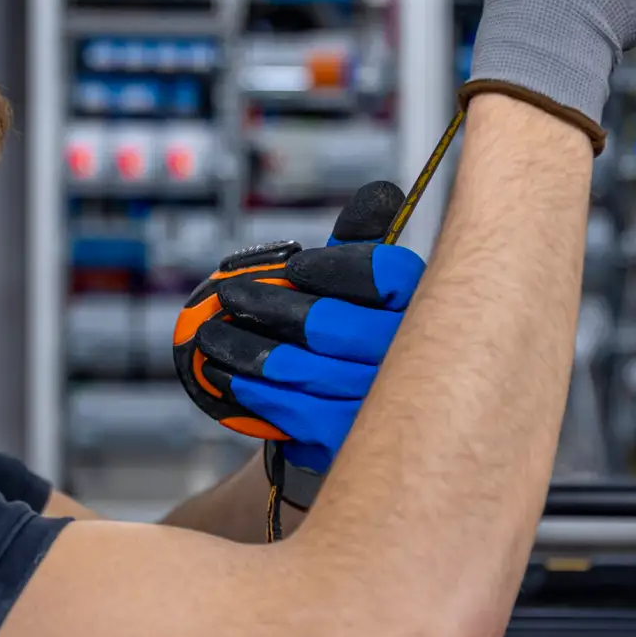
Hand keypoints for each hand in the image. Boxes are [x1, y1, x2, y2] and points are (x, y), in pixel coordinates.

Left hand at [172, 182, 425, 481]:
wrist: (345, 428)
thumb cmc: (351, 343)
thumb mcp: (359, 289)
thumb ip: (364, 243)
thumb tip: (380, 193)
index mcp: (423, 308)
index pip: (389, 277)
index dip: (336, 269)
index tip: (295, 267)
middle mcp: (415, 359)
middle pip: (336, 326)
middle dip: (272, 307)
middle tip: (229, 295)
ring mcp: (384, 407)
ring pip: (306, 370)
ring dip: (248, 351)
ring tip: (211, 336)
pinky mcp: (352, 442)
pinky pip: (296, 412)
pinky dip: (256, 392)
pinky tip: (227, 377)